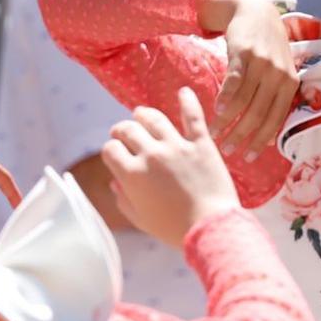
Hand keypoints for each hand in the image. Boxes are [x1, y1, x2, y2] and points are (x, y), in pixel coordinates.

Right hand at [100, 88, 240, 247]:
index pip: (110, 149)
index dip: (111, 151)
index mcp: (132, 174)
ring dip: (143, 114)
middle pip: (128, 129)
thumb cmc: (174, 229)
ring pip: (154, 119)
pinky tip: (183, 91)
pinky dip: (188, 101)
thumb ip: (124, 200)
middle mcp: (151, 155)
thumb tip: (116, 183)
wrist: (210, 227)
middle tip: (123, 132)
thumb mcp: (140, 220)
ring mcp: (177, 147)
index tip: (116, 155)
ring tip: (140, 113)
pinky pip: (193, 117)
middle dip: (121, 130)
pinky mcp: (201, 144)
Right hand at [203, 0, 297, 157]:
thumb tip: (269, 138)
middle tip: (226, 150)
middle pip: (258, 113)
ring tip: (214, 133)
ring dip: (227, 121)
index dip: (261, 140)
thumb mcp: (279, 72)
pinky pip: (234, 81)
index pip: (276, 119)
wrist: (256, 11)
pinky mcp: (243, 52)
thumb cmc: (267, 48)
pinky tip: (215, 111)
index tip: (248, 158)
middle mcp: (278, 74)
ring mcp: (262, 62)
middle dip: (241, 135)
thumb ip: (276, 100)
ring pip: (243, 100)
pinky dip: (224, 98)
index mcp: (290, 83)